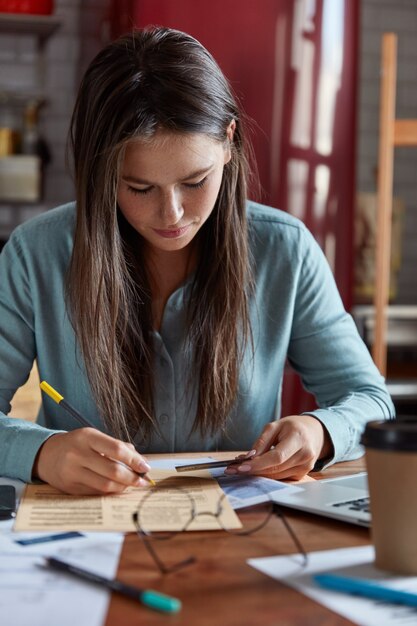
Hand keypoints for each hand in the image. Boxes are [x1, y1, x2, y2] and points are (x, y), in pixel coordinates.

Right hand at [32, 428, 151, 494]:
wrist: (46, 454)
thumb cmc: (77, 444)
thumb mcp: (94, 437)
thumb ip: (118, 446)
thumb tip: (140, 461)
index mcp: (87, 437)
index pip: (116, 449)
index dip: (134, 460)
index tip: (145, 467)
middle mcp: (78, 454)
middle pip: (112, 470)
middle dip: (132, 477)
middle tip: (143, 480)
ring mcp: (72, 472)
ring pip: (105, 485)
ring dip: (123, 487)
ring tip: (132, 484)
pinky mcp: (70, 488)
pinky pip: (96, 492)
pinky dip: (110, 491)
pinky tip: (117, 488)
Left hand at [225, 415, 332, 480]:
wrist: (314, 432)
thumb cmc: (292, 427)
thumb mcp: (275, 426)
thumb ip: (262, 441)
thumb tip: (248, 457)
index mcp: (298, 438)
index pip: (277, 457)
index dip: (258, 464)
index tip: (240, 467)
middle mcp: (305, 455)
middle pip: (275, 469)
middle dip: (253, 470)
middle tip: (232, 469)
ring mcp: (306, 467)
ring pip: (277, 476)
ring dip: (258, 474)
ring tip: (240, 468)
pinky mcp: (303, 474)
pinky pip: (281, 478)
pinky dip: (267, 474)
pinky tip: (257, 469)